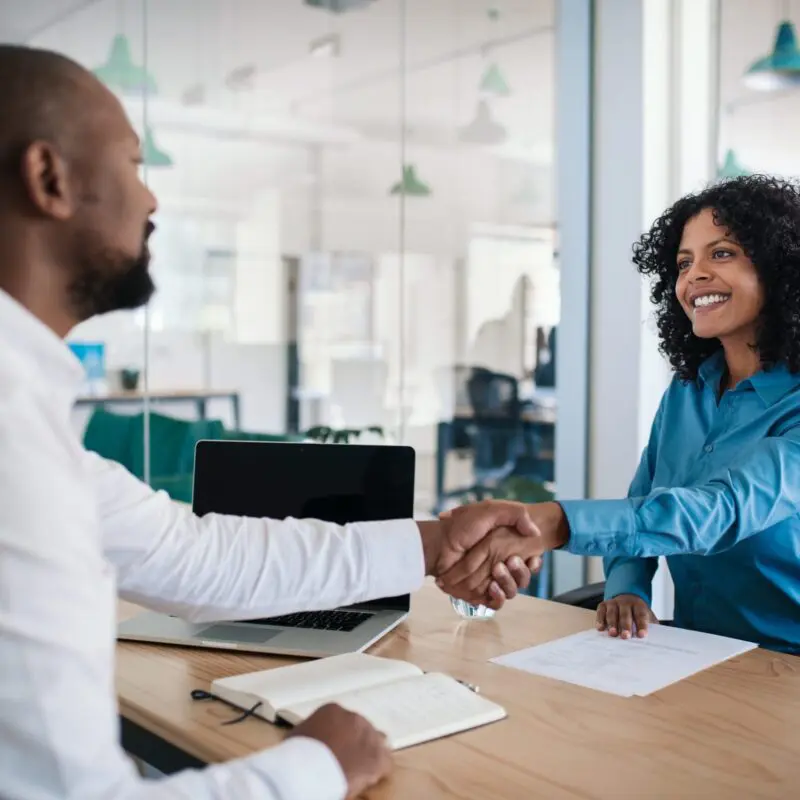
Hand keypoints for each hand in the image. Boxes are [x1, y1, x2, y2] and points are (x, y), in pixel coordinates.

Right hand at [288, 703, 391, 798]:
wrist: (311, 769)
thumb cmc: (298, 753)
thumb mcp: (297, 735)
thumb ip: (309, 731)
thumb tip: (307, 737)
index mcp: (333, 710)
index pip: (340, 720)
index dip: (338, 735)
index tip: (333, 747)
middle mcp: (354, 718)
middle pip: (358, 729)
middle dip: (353, 743)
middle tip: (344, 760)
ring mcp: (369, 736)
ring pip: (374, 743)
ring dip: (367, 754)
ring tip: (359, 769)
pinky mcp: (378, 757)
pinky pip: (385, 762)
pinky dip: (379, 771)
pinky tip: (370, 778)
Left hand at [418, 501, 540, 608]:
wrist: (440, 543)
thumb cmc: (463, 525)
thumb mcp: (491, 510)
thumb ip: (516, 514)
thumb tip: (535, 532)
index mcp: (505, 548)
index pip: (529, 561)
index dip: (534, 561)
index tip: (533, 557)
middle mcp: (500, 565)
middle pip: (522, 578)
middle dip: (522, 572)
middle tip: (512, 561)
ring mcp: (490, 580)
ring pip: (512, 591)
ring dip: (509, 582)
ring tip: (498, 569)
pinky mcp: (480, 594)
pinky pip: (496, 603)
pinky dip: (497, 597)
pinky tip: (492, 587)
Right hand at [596, 594, 657, 638]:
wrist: (628, 599)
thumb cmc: (638, 613)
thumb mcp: (647, 617)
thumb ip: (650, 626)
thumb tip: (656, 641)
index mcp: (639, 605)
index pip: (641, 614)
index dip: (642, 625)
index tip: (642, 635)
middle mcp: (625, 602)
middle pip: (625, 613)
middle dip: (625, 625)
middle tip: (625, 636)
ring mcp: (613, 602)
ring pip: (612, 612)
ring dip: (612, 623)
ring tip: (613, 634)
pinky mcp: (603, 604)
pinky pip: (601, 611)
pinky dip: (600, 619)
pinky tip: (600, 628)